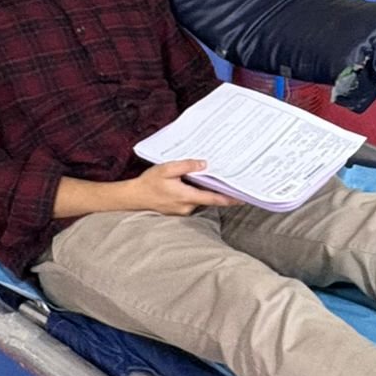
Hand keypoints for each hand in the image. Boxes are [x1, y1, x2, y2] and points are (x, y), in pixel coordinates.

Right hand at [123, 159, 241, 214]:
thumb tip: (204, 164)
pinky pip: (191, 200)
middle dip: (217, 190)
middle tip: (230, 180)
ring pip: (199, 199)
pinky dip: (195, 192)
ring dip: (204, 190)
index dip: (229, 199)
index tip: (242, 198)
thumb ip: (187, 166)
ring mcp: (182, 210)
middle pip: (208, 198)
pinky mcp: (178, 209)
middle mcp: (187, 206)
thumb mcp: (167, 169)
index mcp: (186, 196)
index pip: (213, 199)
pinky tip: (192, 183)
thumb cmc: (149, 183)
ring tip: (210, 177)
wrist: (133, 197)